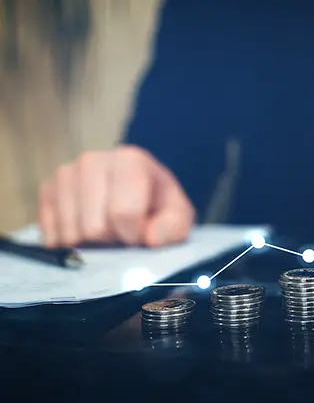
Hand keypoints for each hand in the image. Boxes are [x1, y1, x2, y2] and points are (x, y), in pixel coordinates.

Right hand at [38, 146, 194, 247]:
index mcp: (130, 160)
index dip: (134, 234)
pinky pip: (50, 233)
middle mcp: (92, 160)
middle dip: (111, 239)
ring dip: (91, 242)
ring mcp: (66, 173)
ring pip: (70, 234)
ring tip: (106, 226)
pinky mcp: (47, 189)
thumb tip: (150, 238)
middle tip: (122, 229)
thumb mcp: (177, 216)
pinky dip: (68, 241)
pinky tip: (85, 228)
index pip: (123, 214)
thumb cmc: (157, 205)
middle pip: (94, 228)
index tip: (141, 231)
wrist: (135, 190)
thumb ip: (172, 228)